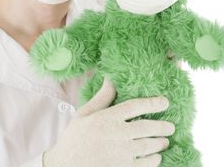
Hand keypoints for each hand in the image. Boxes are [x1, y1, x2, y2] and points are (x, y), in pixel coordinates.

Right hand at [43, 79, 174, 166]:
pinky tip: (156, 158)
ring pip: (148, 146)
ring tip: (165, 141)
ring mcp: (120, 154)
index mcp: (107, 118)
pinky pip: (144, 165)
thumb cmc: (74, 137)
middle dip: (162, 126)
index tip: (165, 102)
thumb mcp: (84, 113)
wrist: (65, 166)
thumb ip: (102, 97)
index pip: (135, 106)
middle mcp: (116, 134)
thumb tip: (111, 79)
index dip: (152, 103)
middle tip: (171, 126)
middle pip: (146, 127)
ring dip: (160, 143)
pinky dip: (153, 161)